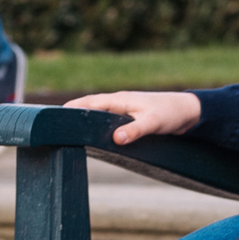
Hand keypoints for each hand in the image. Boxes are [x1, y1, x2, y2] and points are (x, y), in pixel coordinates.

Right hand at [64, 90, 200, 144]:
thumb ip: (135, 131)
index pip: (88, 103)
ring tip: (62, 131)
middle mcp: (118, 102)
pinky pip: (105, 120)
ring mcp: (123, 109)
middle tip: (48, 125)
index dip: (70, 109)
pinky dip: (94, 125)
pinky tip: (89, 135)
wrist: (190, 112)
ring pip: (96, 114)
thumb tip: (115, 139)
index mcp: (119, 100)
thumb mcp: (153, 123)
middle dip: (70, 114)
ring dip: (81, 120)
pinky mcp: (129, 118)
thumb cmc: (171, 114)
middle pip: (88, 107)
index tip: (51, 116)